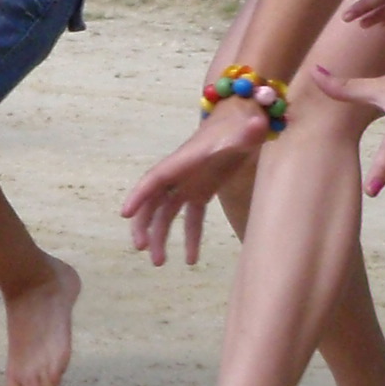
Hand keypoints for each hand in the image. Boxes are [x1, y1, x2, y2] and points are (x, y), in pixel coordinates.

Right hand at [117, 102, 274, 266]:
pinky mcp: (200, 192)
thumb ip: (249, 132)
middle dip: (143, 224)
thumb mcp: (245, 131)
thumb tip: (259, 125)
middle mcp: (179, 175)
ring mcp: (188, 184)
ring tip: (160, 263)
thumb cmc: (240, 126)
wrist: (242, 122)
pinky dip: (190, 238)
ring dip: (160, 237)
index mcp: (183, 161)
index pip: (155, 179)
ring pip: (166, 214)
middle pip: (152, 201)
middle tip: (142, 248)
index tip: (125, 214)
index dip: (139, 195)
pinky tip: (192, 260)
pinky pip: (190, 219)